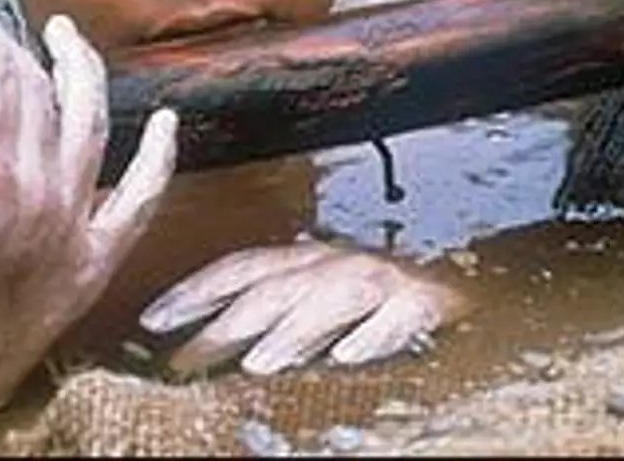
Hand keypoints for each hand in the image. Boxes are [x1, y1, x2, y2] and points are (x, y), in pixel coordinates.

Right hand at [0, 0, 178, 432]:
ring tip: (67, 37)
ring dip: (83, 70)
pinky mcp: (96, 258)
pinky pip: (142, 198)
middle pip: (37, 92)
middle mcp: (39, 193)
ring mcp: (75, 226)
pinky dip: (160, 156)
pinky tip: (167, 120)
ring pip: (92, 123)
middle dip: (15, 49)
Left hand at [138, 238, 465, 376]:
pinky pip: (396, 316)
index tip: (152, 318)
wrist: (472, 282)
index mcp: (307, 260)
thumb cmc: (381, 300)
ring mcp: (382, 281)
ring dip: (292, 329)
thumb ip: (275, 311)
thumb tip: (212, 341)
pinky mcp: (427, 304)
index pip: (239, 268)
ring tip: (259, 361)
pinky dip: (372, 335)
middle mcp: (338, 264)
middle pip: (272, 288)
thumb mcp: (318, 297)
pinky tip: (350, 357)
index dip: (195, 290)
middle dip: (225, 321)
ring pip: (329, 297)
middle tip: (187, 358)